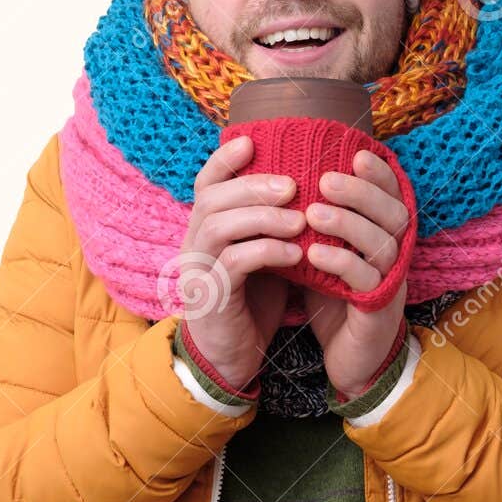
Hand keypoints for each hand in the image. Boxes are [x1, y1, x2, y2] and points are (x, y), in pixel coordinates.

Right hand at [177, 133, 305, 390]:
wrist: (230, 359)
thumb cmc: (252, 301)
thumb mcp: (262, 255)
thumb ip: (271, 225)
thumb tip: (308, 186)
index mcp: (204, 229)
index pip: (205, 184)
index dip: (225, 160)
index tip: (252, 142)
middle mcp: (193, 245)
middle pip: (211, 200)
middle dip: (253, 186)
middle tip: (293, 185)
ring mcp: (198, 271)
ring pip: (218, 227)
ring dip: (262, 217)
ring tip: (299, 219)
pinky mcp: (211, 298)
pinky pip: (234, 264)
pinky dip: (266, 252)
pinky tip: (295, 254)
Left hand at [301, 148, 411, 399]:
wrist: (349, 357)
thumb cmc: (334, 296)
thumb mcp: (323, 251)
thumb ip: (314, 219)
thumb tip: (284, 178)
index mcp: (385, 235)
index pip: (392, 194)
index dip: (379, 174)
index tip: (355, 154)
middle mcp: (396, 255)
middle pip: (394, 213)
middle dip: (361, 193)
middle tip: (326, 179)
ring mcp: (391, 282)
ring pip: (383, 244)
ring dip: (348, 224)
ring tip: (314, 213)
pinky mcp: (379, 310)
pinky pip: (367, 282)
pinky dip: (342, 263)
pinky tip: (315, 254)